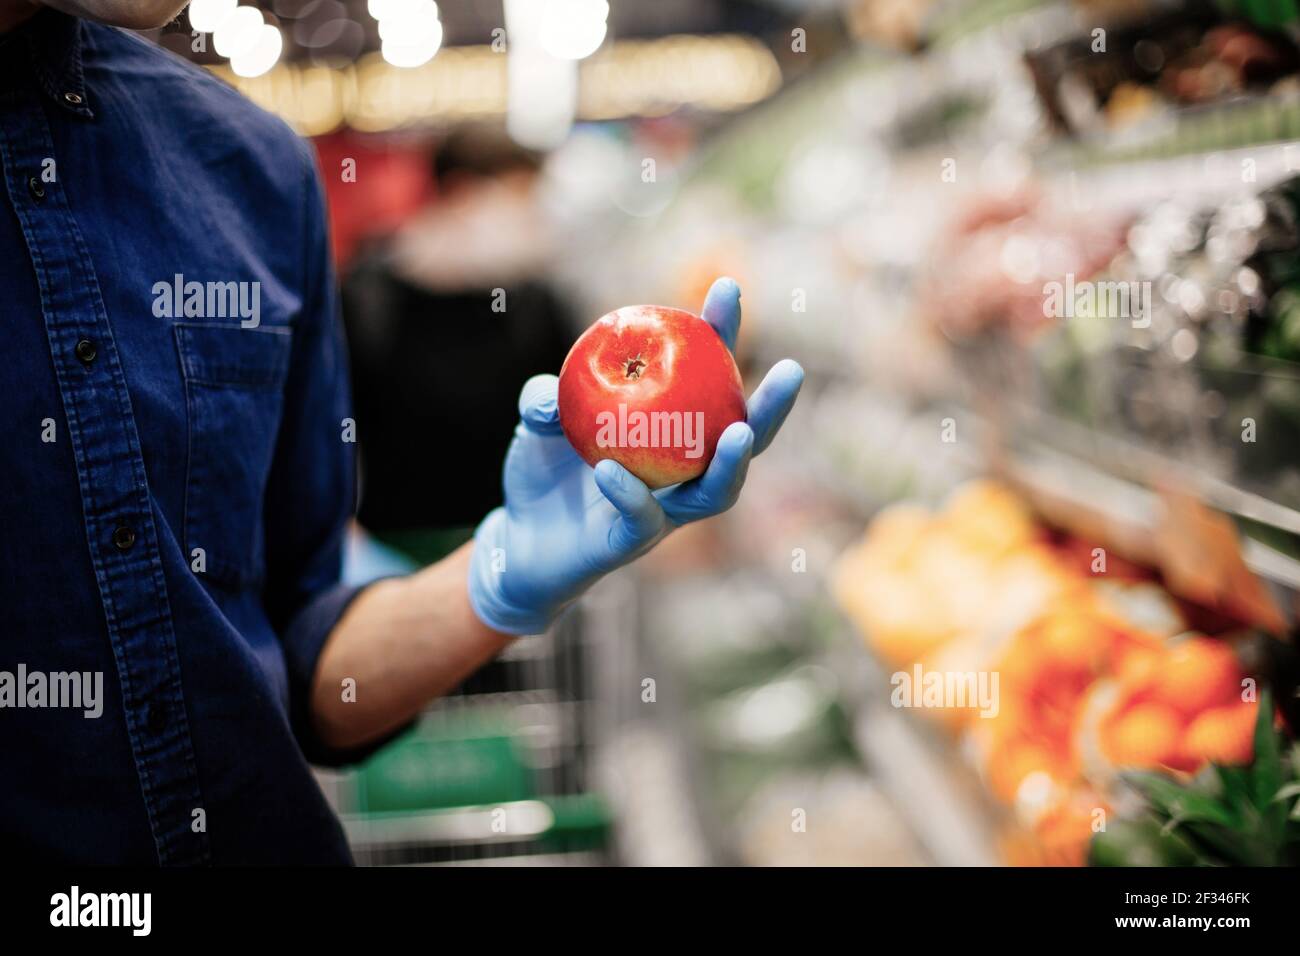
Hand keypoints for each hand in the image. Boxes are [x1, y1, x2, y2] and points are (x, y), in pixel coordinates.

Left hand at [467, 278, 803, 634]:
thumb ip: (546, 397)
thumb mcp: (538, 421)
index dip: (721, 336)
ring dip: (733, 462)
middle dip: (773, 406)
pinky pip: (643, 520)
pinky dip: (631, 495)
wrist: (520, 539)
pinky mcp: (629, 543)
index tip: (727, 290)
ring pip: (716, 493)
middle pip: (743, 440)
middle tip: (793, 369)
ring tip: (741, 431)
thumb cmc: (542, 471)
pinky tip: (610, 470)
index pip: (707, 380)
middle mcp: (681, 471)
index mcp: (670, 430)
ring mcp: (663, 512)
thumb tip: (556, 391)